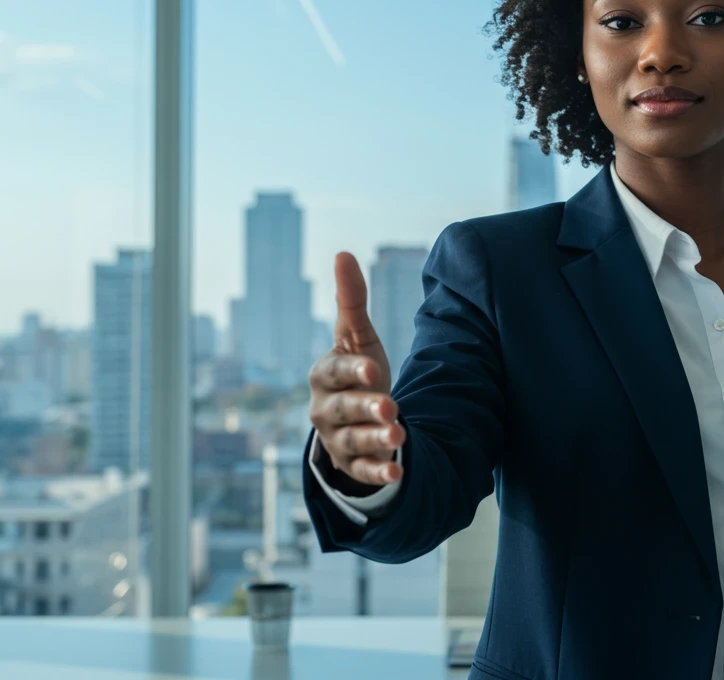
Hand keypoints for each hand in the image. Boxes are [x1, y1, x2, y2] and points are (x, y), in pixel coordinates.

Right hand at [308, 251, 404, 490]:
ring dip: (375, 440)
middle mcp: (324, 409)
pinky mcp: (351, 465)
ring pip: (353, 441)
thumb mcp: (358, 338)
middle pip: (343, 409)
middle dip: (366, 408)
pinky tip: (398, 470)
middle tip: (391, 408)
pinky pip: (363, 470)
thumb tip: (343, 253)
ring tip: (399, 435)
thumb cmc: (358, 370)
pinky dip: (378, 471)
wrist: (357, 416)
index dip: (353, 372)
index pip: (334, 373)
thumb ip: (352, 301)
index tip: (373, 370)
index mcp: (323, 376)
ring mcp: (336, 439)